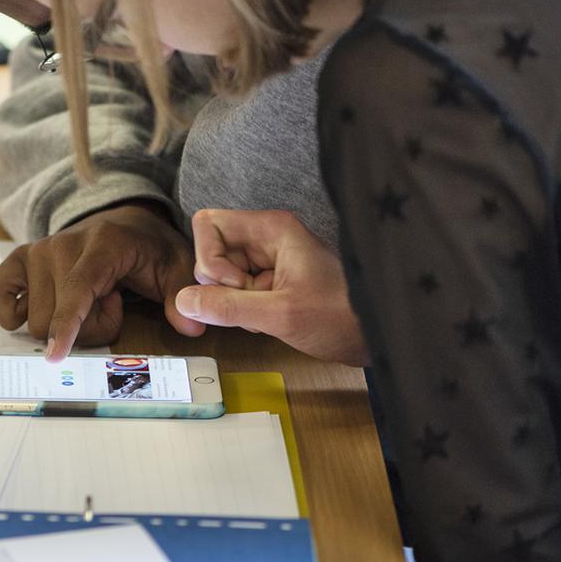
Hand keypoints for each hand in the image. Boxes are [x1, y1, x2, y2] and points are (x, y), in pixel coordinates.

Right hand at [0, 204, 206, 360]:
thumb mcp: (177, 265)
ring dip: (61, 325)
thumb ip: (182, 294)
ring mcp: (34, 251)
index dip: (68, 326)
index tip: (55, 356)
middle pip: (53, 319)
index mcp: (101, 244)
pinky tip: (46, 305)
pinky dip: (13, 315)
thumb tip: (190, 328)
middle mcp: (59, 244)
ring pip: (31, 320)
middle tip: (111, 306)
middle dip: (84, 330)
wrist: (123, 220)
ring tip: (87, 301)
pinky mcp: (16, 261)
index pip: (78, 291)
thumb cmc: (148, 249)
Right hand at [175, 209, 369, 365]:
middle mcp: (267, 237)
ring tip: (265, 316)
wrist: (377, 338)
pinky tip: (267, 321)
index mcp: (271, 228)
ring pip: (220, 275)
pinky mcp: (271, 283)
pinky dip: (242, 310)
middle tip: (251, 304)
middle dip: (220, 284)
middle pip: (211, 250)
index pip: (208, 223)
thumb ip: (228, 307)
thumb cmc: (341, 318)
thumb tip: (184, 301)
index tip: (236, 287)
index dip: (209, 258)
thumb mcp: (280, 314)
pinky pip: (236, 291)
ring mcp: (269, 260)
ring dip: (231, 301)